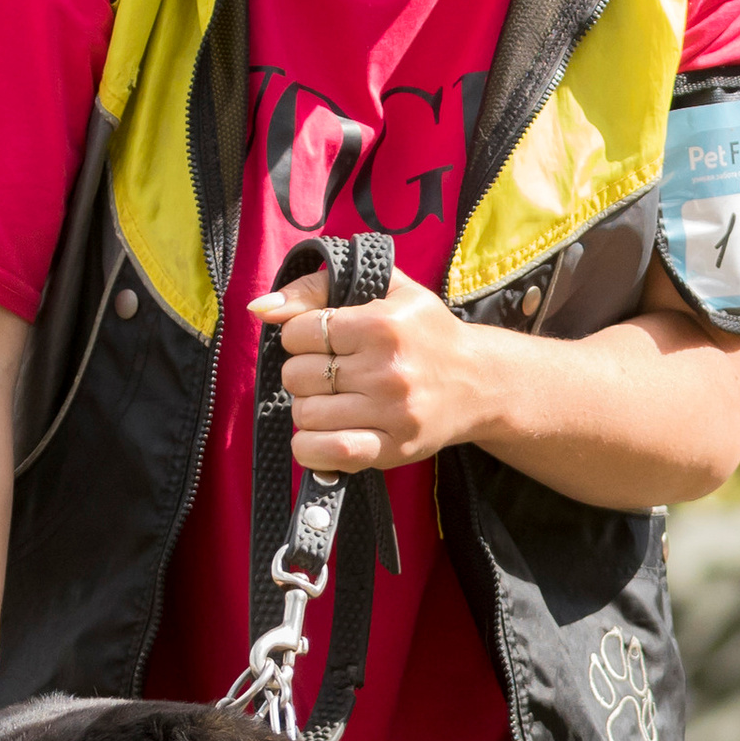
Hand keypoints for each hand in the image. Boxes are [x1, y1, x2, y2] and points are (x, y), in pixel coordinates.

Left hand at [252, 267, 494, 476]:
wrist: (479, 381)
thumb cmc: (424, 331)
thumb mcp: (384, 289)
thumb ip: (316, 287)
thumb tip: (260, 308)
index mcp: (382, 324)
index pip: (298, 333)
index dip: (300, 337)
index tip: (322, 341)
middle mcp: (387, 369)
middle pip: (297, 376)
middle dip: (304, 373)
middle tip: (328, 373)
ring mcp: (392, 412)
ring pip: (306, 414)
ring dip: (309, 408)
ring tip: (334, 400)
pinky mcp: (394, 448)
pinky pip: (329, 453)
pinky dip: (310, 448)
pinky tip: (319, 436)